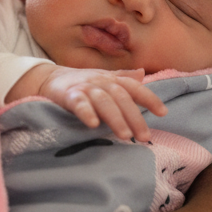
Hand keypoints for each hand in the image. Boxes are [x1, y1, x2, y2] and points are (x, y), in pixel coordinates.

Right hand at [38, 66, 166, 140]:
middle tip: (144, 137)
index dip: (149, 98)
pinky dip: (86, 113)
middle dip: (134, 117)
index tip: (163, 113)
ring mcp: (85, 88)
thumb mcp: (103, 78)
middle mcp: (101, 82)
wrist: (48, 78)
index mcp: (112, 79)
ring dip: (116, 118)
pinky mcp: (69, 96)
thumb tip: (142, 74)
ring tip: (125, 136)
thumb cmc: (81, 81)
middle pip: (122, 98)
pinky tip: (94, 125)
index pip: (134, 88)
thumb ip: (123, 78)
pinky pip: (79, 104)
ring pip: (104, 102)